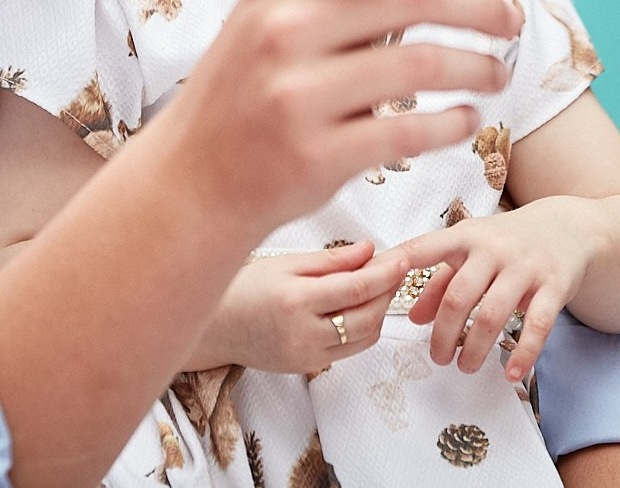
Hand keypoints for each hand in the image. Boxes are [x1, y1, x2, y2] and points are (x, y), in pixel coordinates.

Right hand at [156, 0, 520, 232]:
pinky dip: (452, 124)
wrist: (191, 179)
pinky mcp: (315, 155)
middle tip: (510, 20)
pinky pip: (409, 131)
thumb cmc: (247, 80)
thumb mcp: (267, 5)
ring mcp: (297, 94)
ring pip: (422, 66)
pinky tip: (467, 119)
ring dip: (477, 69)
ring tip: (496, 74)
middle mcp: (284, 29)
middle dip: (480, 6)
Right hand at [195, 243, 405, 374]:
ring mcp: (306, 356)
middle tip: (395, 269)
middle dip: (388, 292)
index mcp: (295, 301)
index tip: (403, 258)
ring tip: (379, 286)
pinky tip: (359, 308)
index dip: (385, 274)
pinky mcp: (308, 368)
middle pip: (366, 317)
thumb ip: (331, 260)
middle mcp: (303, 334)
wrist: (215, 328)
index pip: (356, 289)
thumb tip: (371, 250)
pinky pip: (349, 350)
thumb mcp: (285, 264)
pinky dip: (363, 329)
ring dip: (380, 312)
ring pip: (364, 338)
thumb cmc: (245, 287)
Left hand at [384, 197, 601, 383]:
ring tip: (466, 366)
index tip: (375, 286)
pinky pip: (537, 325)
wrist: (569, 228)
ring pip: (493, 314)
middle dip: (444, 334)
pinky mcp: (554, 285)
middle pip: (459, 296)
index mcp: (466, 236)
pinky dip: (523, 353)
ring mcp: (526, 266)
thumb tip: (412, 317)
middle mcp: (494, 248)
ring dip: (475, 348)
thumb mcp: (471, 249)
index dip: (399, 265)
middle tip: (438, 358)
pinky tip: (512, 373)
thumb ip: (439, 280)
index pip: (426, 248)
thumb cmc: (509, 241)